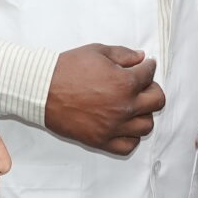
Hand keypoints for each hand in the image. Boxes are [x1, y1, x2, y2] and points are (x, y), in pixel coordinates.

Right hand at [46, 44, 165, 154]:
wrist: (41, 90)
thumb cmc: (66, 69)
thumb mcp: (97, 52)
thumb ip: (123, 54)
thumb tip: (141, 57)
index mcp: (125, 82)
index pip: (149, 74)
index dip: (148, 67)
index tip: (145, 66)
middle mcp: (124, 106)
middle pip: (157, 101)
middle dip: (152, 89)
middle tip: (143, 86)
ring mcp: (114, 126)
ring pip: (146, 126)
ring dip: (143, 114)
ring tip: (133, 107)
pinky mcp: (101, 140)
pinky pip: (128, 146)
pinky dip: (131, 137)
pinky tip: (125, 126)